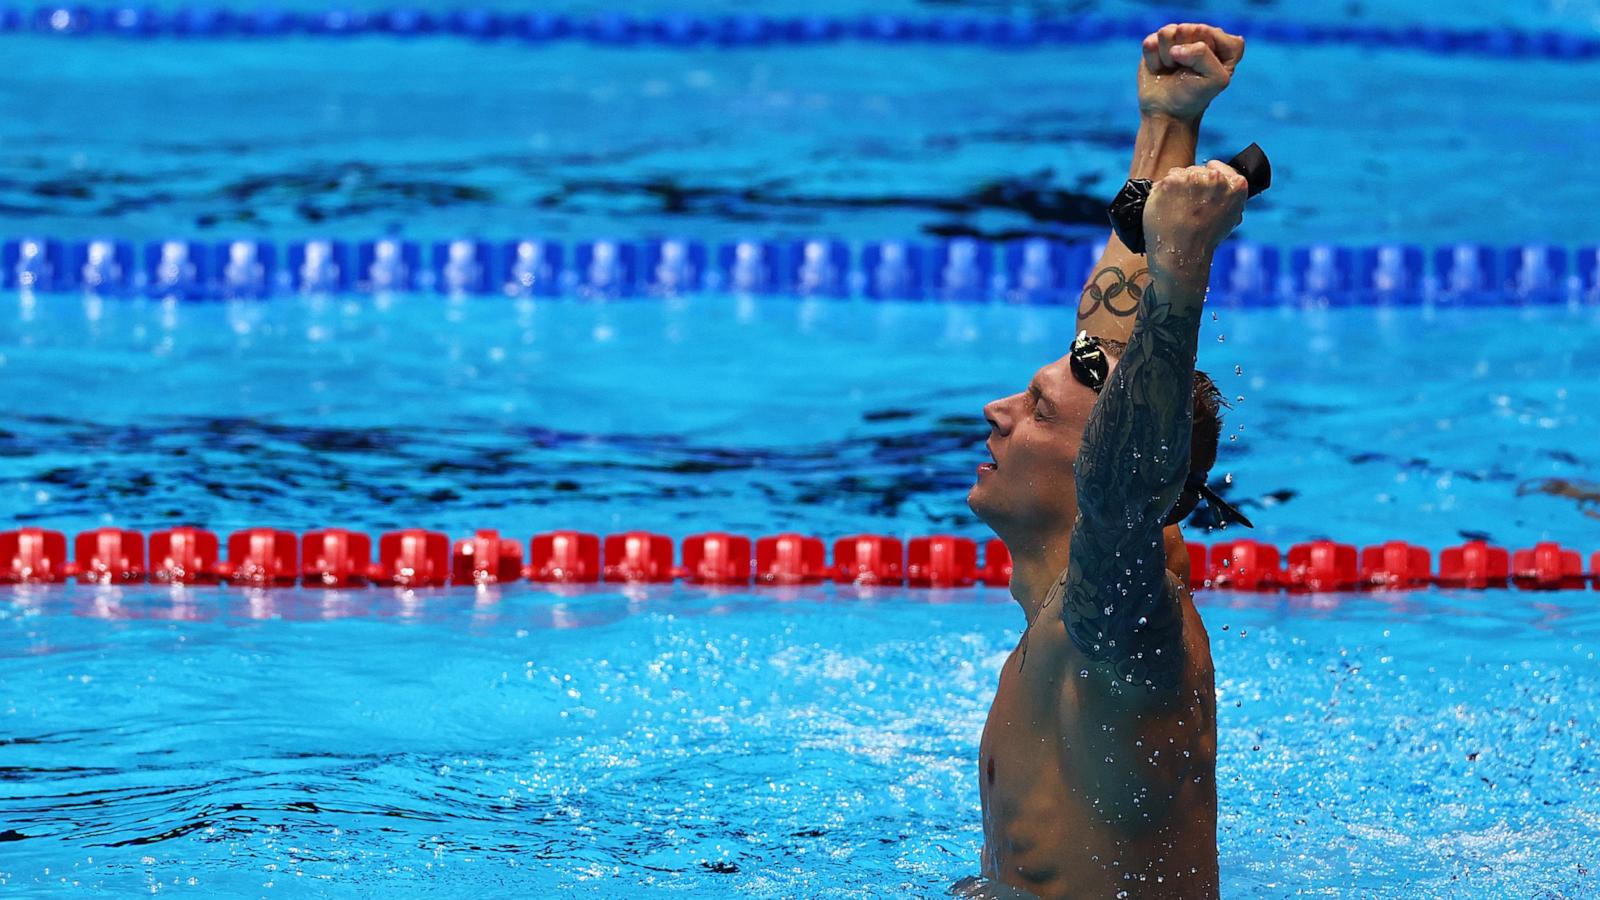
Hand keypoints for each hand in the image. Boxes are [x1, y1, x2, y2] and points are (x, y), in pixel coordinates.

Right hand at [1137, 23, 1244, 123]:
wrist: (1166, 113)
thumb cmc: (1194, 97)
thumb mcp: (1215, 80)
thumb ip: (1204, 55)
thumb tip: (1175, 48)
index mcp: (1225, 46)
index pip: (1213, 33)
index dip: (1203, 51)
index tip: (1201, 70)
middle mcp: (1202, 37)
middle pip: (1189, 29)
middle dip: (1183, 53)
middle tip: (1184, 72)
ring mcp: (1178, 38)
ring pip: (1167, 32)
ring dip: (1166, 56)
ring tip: (1172, 69)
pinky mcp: (1157, 43)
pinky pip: (1150, 42)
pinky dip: (1153, 60)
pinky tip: (1159, 70)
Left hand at [1142, 161, 1247, 279]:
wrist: (1183, 253)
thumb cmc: (1205, 239)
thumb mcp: (1231, 217)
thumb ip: (1228, 196)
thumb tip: (1224, 183)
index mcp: (1236, 185)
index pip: (1217, 167)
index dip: (1207, 179)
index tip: (1201, 192)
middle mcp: (1217, 178)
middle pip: (1197, 170)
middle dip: (1191, 185)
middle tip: (1189, 209)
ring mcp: (1194, 178)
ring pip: (1180, 173)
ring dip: (1176, 188)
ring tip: (1178, 211)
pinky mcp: (1173, 182)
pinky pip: (1163, 181)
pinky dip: (1162, 193)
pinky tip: (1167, 209)